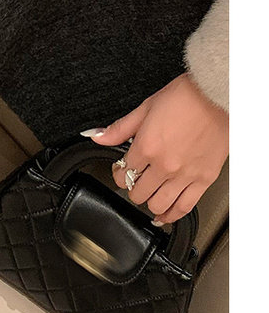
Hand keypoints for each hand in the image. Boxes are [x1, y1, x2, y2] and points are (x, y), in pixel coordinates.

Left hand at [83, 74, 228, 223]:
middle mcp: (164, 164)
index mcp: (146, 146)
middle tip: (135, 179)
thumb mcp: (145, 108)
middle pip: (137, 192)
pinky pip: (184, 207)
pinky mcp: (204, 180)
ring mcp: (184, 175)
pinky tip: (165, 215)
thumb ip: (120, 128)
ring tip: (148, 194)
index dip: (118, 172)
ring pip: (158, 204)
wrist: (216, 96)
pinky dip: (171, 216)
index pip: (123, 173)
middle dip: (132, 187)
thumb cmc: (185, 98)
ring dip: (149, 202)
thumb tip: (97, 136)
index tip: (121, 169)